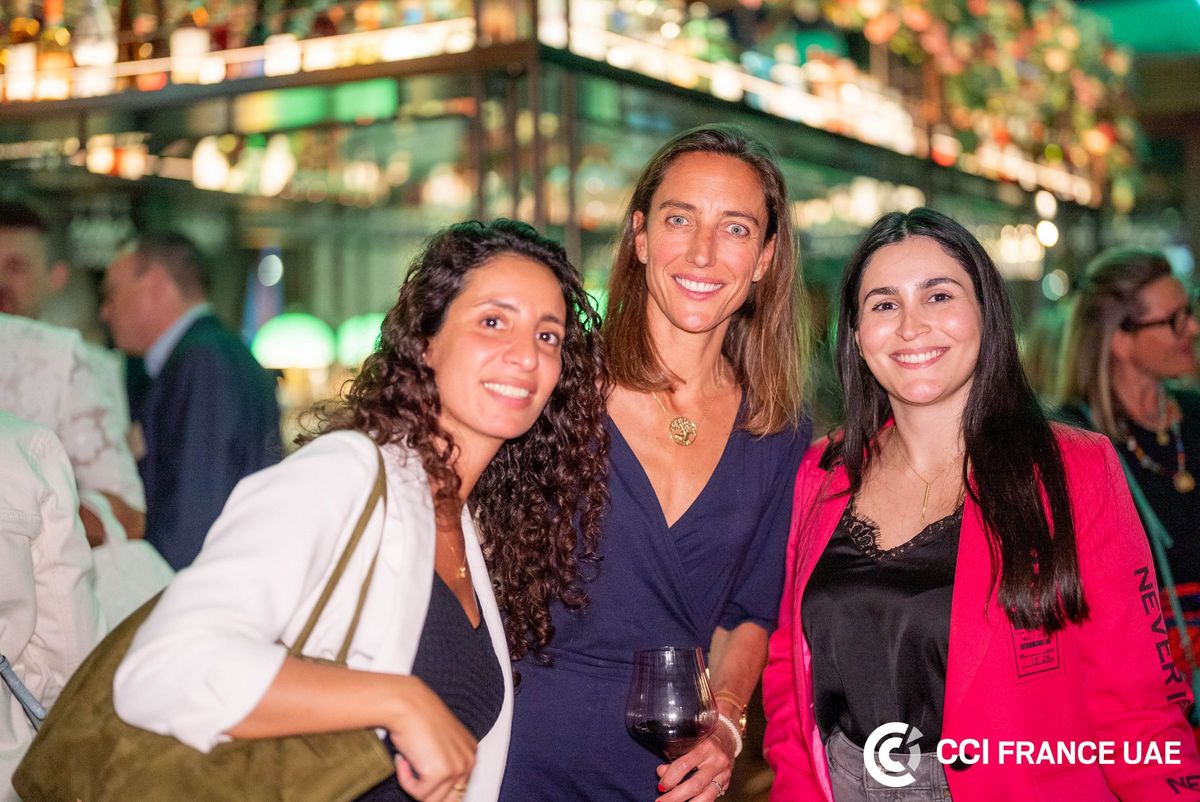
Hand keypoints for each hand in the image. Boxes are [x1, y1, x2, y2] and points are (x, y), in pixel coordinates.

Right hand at [386, 676, 476, 801]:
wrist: (406, 704)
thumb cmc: (416, 717)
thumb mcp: (438, 743)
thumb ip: (442, 762)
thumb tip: (435, 791)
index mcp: (470, 753)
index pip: (458, 789)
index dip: (436, 787)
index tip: (420, 778)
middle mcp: (468, 760)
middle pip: (449, 798)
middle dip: (427, 792)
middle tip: (412, 777)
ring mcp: (457, 767)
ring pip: (433, 800)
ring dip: (414, 785)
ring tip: (407, 761)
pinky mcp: (441, 772)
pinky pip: (419, 793)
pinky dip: (406, 781)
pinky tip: (403, 759)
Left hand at [654, 726, 735, 801]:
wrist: (727, 737)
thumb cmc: (704, 738)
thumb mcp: (690, 741)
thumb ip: (676, 756)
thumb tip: (661, 772)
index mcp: (705, 746)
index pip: (684, 765)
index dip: (670, 778)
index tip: (661, 785)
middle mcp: (717, 761)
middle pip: (695, 784)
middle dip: (675, 796)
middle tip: (661, 801)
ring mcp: (724, 773)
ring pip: (706, 796)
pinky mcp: (727, 783)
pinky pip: (712, 797)